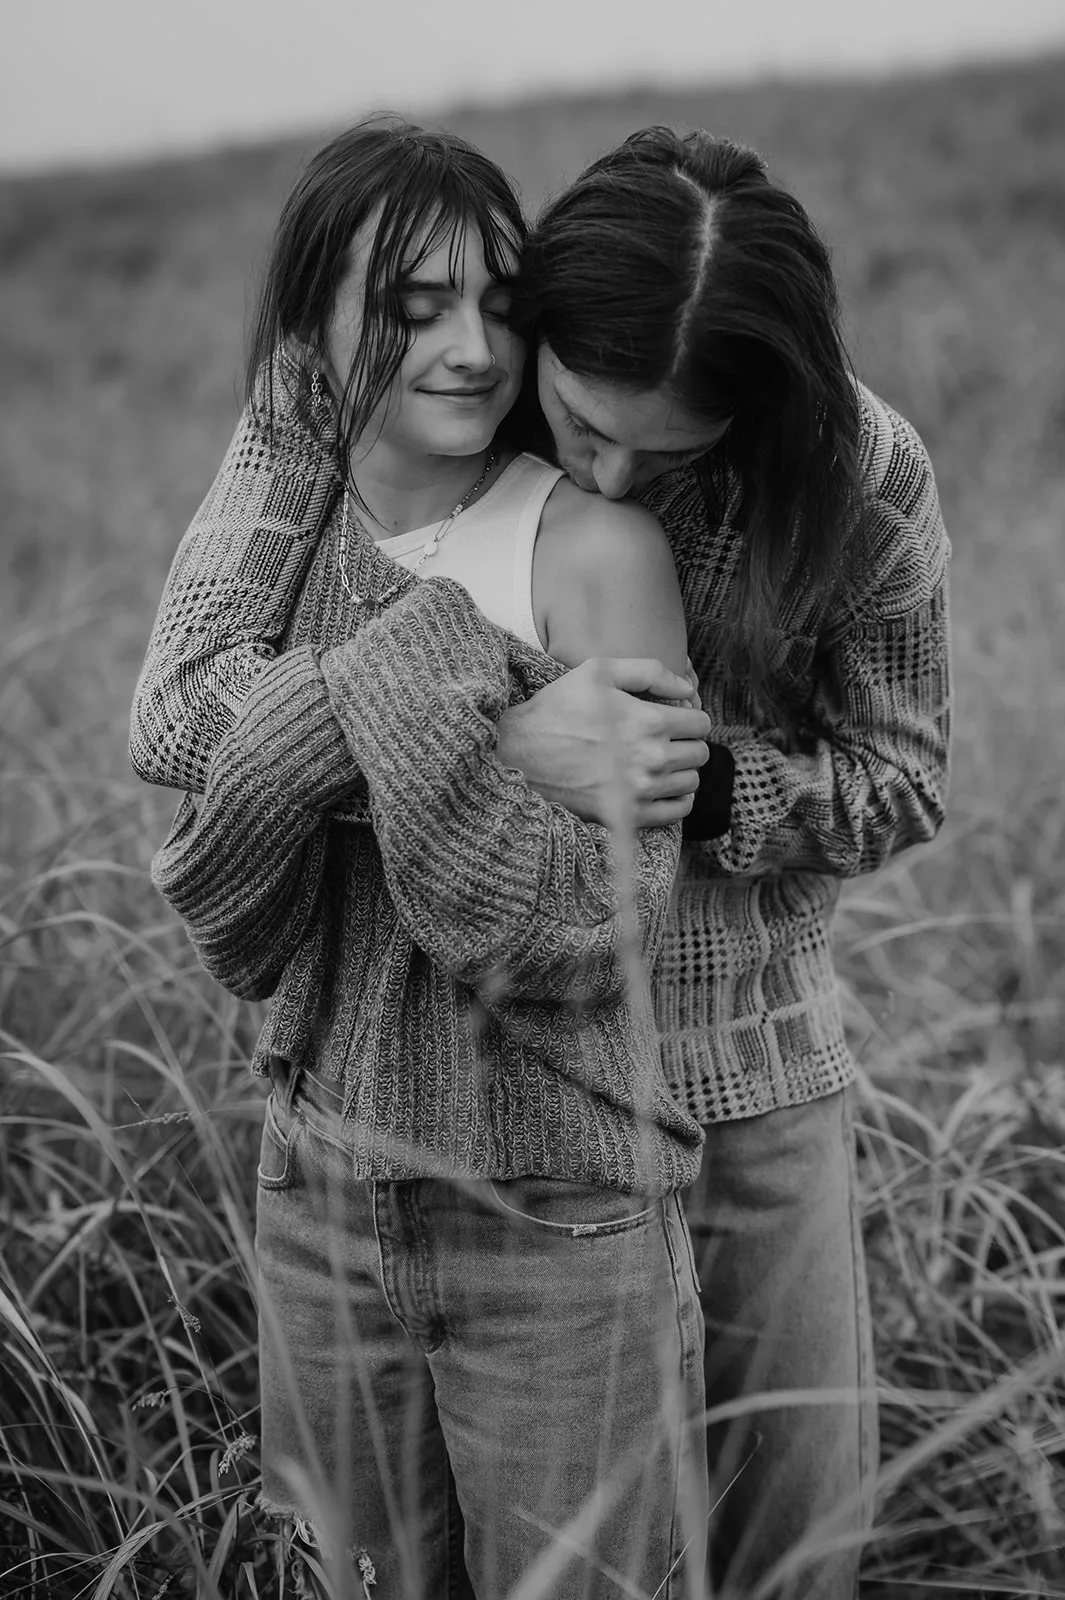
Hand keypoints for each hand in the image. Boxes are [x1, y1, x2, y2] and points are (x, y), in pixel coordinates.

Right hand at [496, 657, 712, 827]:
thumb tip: (688, 687)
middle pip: (700, 754)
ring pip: (691, 782)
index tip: (675, 718)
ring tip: (659, 761)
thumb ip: (649, 671)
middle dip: (687, 743)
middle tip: (665, 738)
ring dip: (681, 770)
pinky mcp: (628, 816)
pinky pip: (677, 811)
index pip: (700, 724)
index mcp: (647, 720)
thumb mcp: (598, 671)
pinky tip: (659, 786)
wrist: (518, 753)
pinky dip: (677, 799)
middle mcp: (650, 758)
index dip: (690, 717)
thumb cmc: (557, 707)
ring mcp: (640, 791)